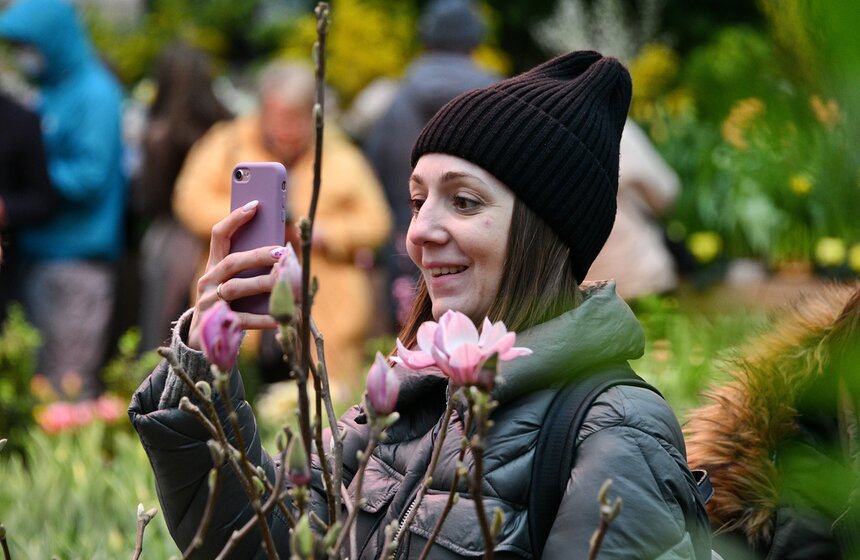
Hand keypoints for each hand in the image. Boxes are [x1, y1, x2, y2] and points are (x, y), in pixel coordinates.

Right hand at [188, 202, 282, 349]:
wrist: (203, 339)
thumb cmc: (228, 303)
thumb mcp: (233, 282)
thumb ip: (249, 268)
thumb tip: (284, 253)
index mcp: (214, 265)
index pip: (220, 235)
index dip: (235, 219)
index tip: (255, 205)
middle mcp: (208, 280)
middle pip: (232, 262)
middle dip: (258, 255)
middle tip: (282, 252)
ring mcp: (209, 302)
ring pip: (235, 288)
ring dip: (263, 284)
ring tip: (285, 282)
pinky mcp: (217, 323)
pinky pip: (243, 319)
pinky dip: (264, 318)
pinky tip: (282, 317)